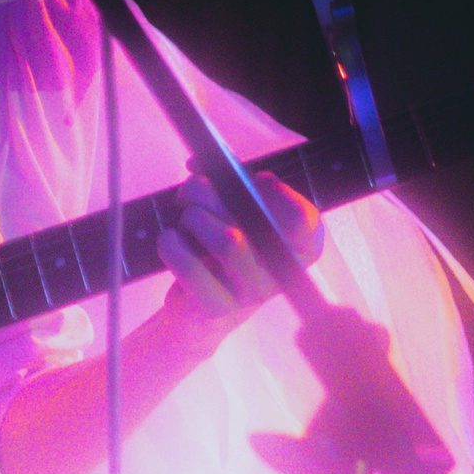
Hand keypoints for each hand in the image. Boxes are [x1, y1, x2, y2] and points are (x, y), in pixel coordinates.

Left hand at [157, 171, 323, 329]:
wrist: (197, 312)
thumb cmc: (223, 251)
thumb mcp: (238, 210)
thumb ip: (229, 180)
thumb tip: (200, 162)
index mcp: (301, 244)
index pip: (301, 217)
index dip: (275, 193)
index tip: (254, 183)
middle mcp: (282, 271)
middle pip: (251, 216)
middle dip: (209, 192)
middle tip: (190, 192)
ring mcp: (252, 293)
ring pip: (226, 240)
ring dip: (192, 217)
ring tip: (184, 219)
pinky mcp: (219, 309)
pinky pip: (191, 268)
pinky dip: (172, 244)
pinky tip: (172, 241)